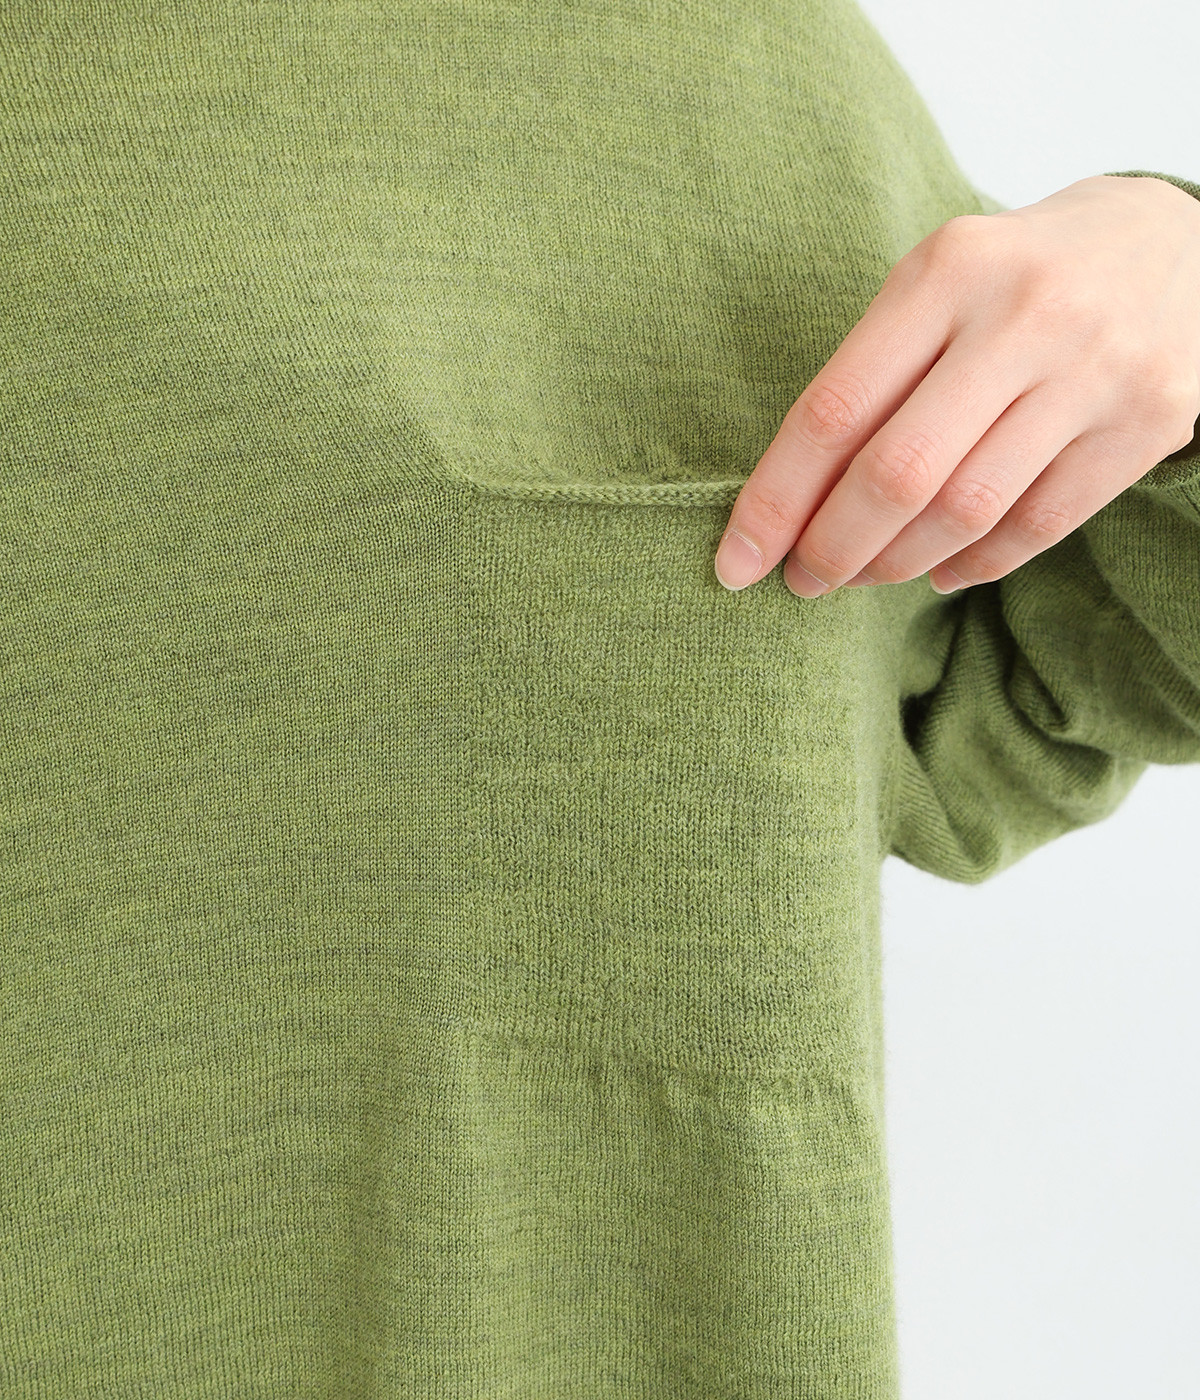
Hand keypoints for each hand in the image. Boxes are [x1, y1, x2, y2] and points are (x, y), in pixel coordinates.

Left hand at [713, 174, 1199, 596]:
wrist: (1179, 243)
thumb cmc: (1017, 275)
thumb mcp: (938, 285)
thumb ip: (872, 377)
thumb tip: (793, 505)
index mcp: (947, 271)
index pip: (833, 410)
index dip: (774, 500)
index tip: (736, 561)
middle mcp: (1024, 316)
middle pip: (897, 474)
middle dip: (832, 548)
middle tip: (803, 580)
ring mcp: (1095, 372)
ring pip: (965, 511)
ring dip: (895, 564)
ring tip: (863, 575)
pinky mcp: (1147, 424)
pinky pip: (1036, 527)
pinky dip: (972, 564)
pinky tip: (938, 570)